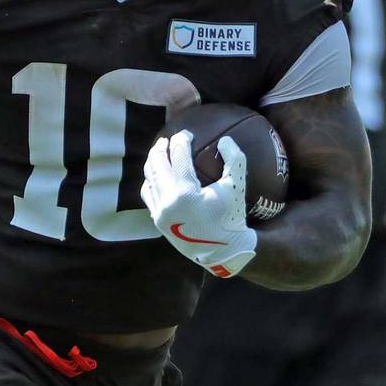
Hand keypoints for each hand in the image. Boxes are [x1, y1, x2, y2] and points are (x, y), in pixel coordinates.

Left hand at [141, 131, 256, 277]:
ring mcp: (160, 212)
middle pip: (156, 164)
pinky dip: (151, 180)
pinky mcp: (157, 221)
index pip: (177, 157)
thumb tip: (225, 140)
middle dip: (160, 147)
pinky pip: (148, 194)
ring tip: (160, 152)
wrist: (223, 252)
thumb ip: (235, 160)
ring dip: (153, 162)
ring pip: (149, 178)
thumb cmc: (232, 217)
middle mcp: (167, 202)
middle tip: (168, 138)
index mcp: (185, 194)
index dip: (181, 141)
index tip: (187, 133)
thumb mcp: (237, 188)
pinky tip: (158, 174)